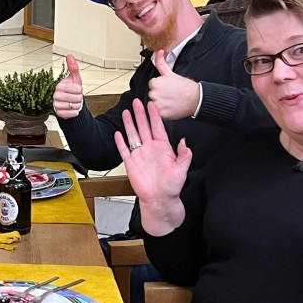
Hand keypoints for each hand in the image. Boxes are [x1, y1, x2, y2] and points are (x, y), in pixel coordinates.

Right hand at [53, 54, 84, 117]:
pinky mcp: (59, 113)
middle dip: (79, 98)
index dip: (79, 90)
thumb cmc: (72, 90)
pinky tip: (71, 109)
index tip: (76, 89)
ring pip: (75, 106)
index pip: (77, 89)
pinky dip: (75, 112)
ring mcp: (56, 105)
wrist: (68, 103)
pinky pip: (73, 113)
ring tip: (72, 102)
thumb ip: (73, 67)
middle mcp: (55, 95)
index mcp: (59, 85)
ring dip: (77, 105)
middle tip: (74, 96)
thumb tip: (69, 55)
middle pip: (77, 98)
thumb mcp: (74, 78)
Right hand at [114, 99, 189, 235]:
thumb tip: (184, 142)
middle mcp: (150, 149)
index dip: (154, 115)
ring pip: (133, 135)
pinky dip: (120, 142)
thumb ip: (184, 155)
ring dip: (130, 124)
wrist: (159, 200)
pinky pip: (124, 150)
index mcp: (163, 148)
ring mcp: (140, 155)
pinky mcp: (131, 164)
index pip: (157, 127)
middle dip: (140, 114)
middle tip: (137, 102)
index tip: (152, 104)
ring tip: (126, 112)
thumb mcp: (182, 170)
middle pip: (144, 127)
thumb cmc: (171, 187)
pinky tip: (117, 133)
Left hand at [147, 51, 200, 119]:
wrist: (196, 98)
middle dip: (160, 95)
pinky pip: (157, 113)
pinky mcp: (161, 113)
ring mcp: (157, 104)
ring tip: (171, 101)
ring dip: (160, 104)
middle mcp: (154, 93)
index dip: (160, 87)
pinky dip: (163, 112)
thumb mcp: (171, 73)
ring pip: (154, 104)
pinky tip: (170, 108)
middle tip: (170, 95)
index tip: (167, 88)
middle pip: (152, 94)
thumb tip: (158, 52)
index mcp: (155, 83)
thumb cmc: (185, 87)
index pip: (152, 85)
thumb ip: (161, 62)